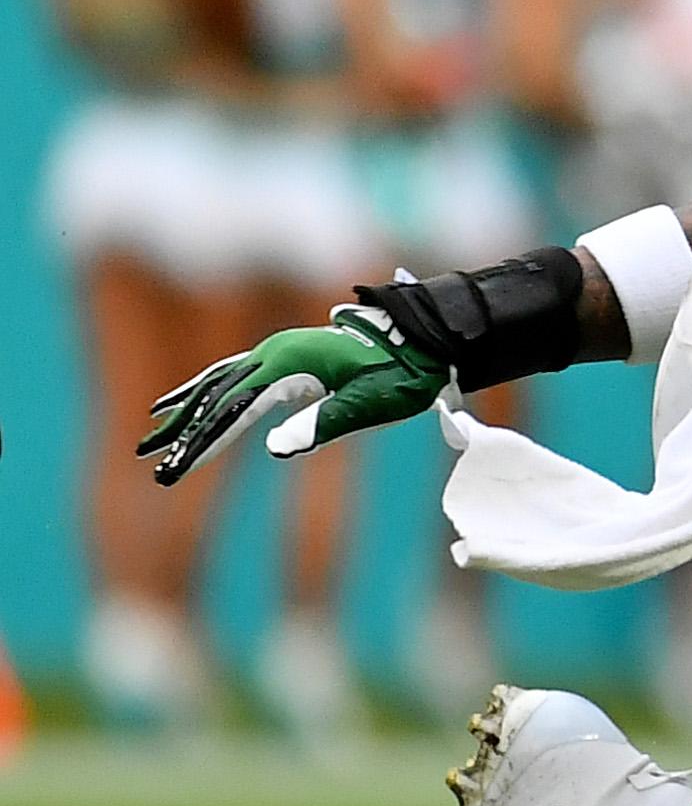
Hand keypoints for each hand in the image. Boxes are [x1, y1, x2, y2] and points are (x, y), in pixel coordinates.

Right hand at [140, 305, 448, 486]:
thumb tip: (275, 449)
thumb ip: (322, 424)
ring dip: (185, 410)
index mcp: (289, 362)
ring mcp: (278, 350)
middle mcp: (275, 351)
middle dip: (182, 429)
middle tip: (149, 460)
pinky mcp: (286, 355)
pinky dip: (205, 389)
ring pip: (219, 381)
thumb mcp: (367, 404)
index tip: (174, 467)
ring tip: (152, 437)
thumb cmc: (402, 374)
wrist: (427, 338)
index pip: (233, 408)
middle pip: (216, 394)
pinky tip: (187, 400)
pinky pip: (233, 373)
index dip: (201, 440)